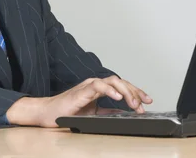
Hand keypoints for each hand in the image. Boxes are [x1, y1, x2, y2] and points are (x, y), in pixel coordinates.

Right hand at [7, 75, 152, 127]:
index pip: (122, 87)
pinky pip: (98, 86)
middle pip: (120, 82)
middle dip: (135, 91)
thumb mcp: (94, 115)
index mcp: (99, 89)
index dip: (136, 92)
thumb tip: (124, 115)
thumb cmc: (67, 112)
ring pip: (112, 81)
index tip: (147, 101)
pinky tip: (117, 97)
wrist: (48, 114)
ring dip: (125, 91)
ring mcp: (89, 86)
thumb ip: (108, 112)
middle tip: (144, 103)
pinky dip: (109, 90)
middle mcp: (96, 84)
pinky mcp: (82, 90)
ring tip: (133, 103)